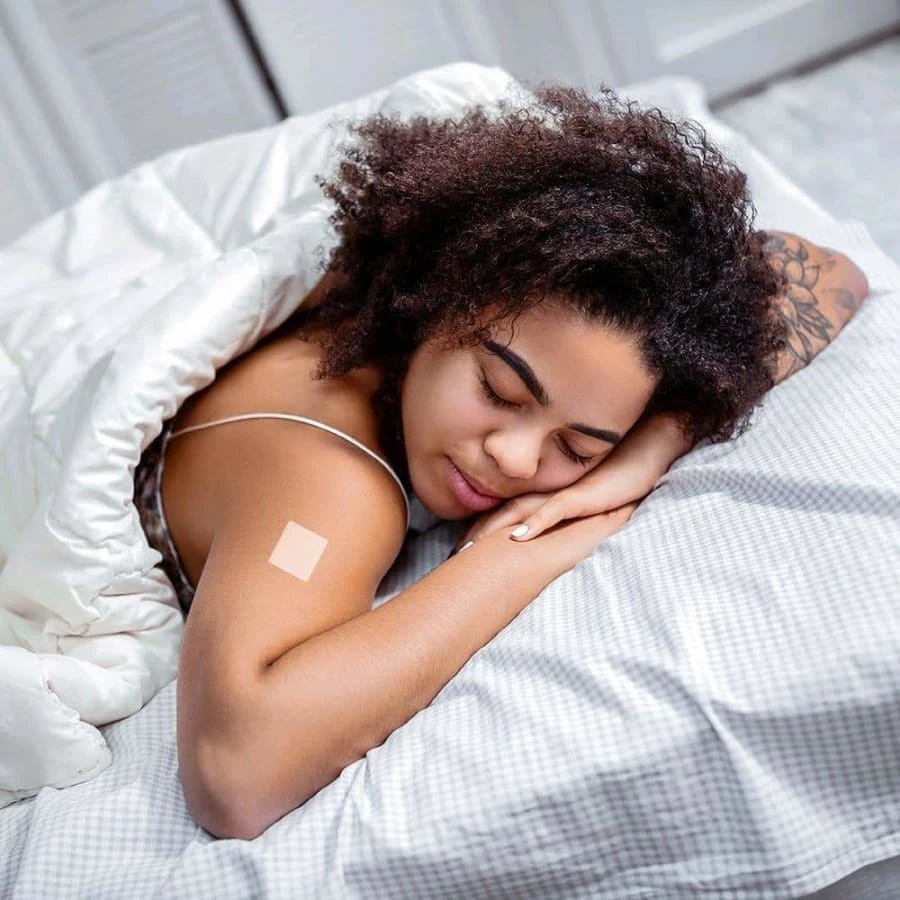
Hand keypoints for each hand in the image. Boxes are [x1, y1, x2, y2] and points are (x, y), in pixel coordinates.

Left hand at [449, 410, 692, 554]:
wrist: (645, 452)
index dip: (479, 529)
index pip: (502, 512)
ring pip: (520, 512)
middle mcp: (546, 492)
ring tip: (472, 548)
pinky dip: (536, 524)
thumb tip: (534, 539)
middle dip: (477, 534)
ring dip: (495, 530)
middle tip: (453, 555)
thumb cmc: (615, 478)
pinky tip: (518, 537)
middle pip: (502, 513)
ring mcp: (562, 494)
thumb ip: (559, 515)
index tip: (457, 549)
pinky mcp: (583, 496)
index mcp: (542, 493)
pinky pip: (555, 511)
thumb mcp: (582, 501)